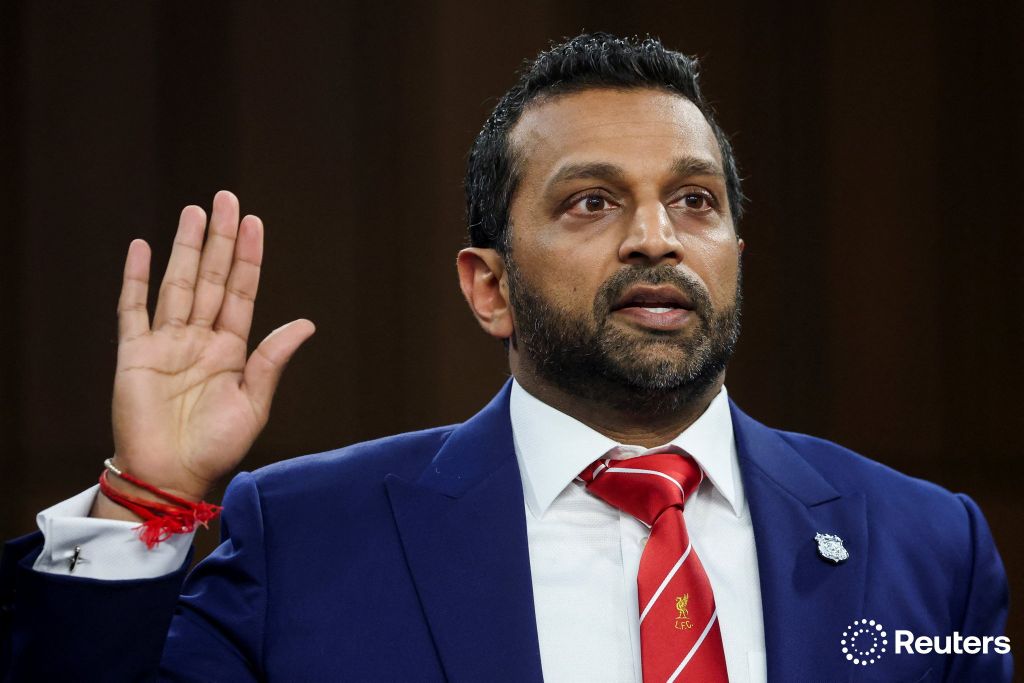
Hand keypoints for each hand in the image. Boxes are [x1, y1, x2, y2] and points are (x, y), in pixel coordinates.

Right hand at [94, 191, 314, 518]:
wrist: (171, 477)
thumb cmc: (216, 447)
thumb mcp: (254, 403)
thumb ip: (272, 360)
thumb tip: (306, 323)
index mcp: (231, 349)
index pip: (240, 291)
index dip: (247, 257)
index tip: (254, 222)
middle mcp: (199, 338)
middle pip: (210, 277)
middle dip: (218, 239)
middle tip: (226, 199)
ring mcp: (166, 343)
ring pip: (177, 284)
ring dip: (185, 248)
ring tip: (195, 212)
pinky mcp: (135, 355)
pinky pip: (133, 309)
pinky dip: (137, 279)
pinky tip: (144, 248)